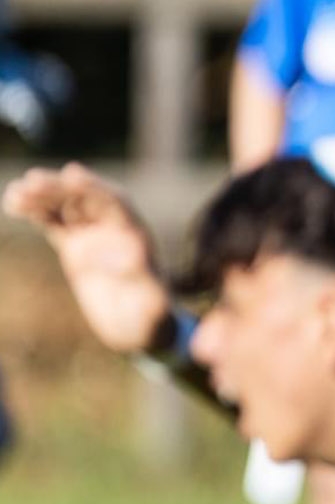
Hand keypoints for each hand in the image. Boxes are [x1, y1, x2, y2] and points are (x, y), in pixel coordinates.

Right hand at [2, 163, 173, 352]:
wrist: (135, 327)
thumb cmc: (150, 319)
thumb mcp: (151, 307)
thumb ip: (142, 285)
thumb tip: (127, 262)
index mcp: (136, 236)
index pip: (115, 203)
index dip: (94, 188)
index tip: (71, 176)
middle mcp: (114, 230)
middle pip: (86, 200)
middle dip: (61, 189)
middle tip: (32, 181)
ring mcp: (93, 236)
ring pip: (65, 207)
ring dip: (42, 196)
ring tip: (14, 192)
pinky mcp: (75, 247)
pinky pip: (53, 222)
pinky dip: (35, 212)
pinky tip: (13, 203)